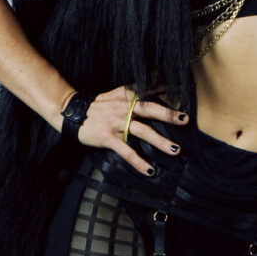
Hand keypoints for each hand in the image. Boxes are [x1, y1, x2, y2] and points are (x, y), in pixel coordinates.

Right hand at [72, 86, 187, 175]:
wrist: (72, 112)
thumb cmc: (98, 105)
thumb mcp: (117, 94)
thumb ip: (136, 92)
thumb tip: (158, 85)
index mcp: (127, 95)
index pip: (150, 91)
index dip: (167, 91)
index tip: (184, 92)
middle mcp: (123, 107)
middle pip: (150, 110)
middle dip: (169, 115)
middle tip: (185, 120)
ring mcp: (116, 123)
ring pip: (142, 132)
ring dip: (160, 142)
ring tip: (176, 150)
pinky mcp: (108, 138)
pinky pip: (126, 151)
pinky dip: (139, 161)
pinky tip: (150, 170)